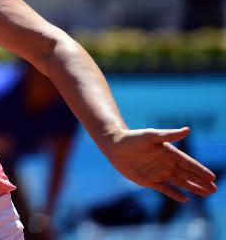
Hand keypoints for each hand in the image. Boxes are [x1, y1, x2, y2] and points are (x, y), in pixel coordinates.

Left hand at [103, 127, 217, 201]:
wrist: (115, 145)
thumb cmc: (133, 138)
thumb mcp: (152, 135)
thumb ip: (170, 135)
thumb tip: (188, 130)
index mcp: (169, 152)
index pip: (188, 163)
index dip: (200, 170)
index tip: (213, 177)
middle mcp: (166, 164)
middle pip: (187, 175)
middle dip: (201, 182)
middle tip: (215, 189)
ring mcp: (158, 173)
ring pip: (179, 183)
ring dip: (192, 188)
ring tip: (206, 194)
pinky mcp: (149, 181)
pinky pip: (165, 189)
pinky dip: (175, 194)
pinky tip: (185, 199)